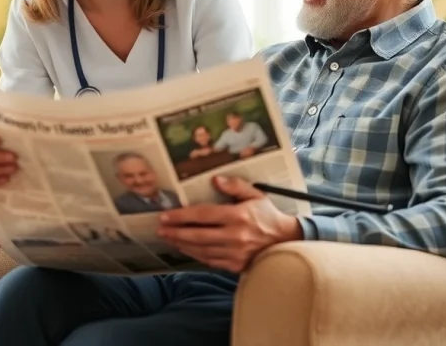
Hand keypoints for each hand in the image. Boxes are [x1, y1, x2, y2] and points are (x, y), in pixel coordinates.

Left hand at [156, 175, 302, 272]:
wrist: (285, 241)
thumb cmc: (268, 216)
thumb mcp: (255, 195)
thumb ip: (235, 185)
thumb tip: (215, 179)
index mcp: (237, 216)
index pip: (203, 215)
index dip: (181, 216)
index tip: (165, 216)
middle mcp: (234, 236)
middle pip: (197, 235)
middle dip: (175, 233)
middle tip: (160, 230)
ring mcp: (235, 253)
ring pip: (201, 250)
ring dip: (182, 245)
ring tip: (169, 238)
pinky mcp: (236, 265)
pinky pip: (210, 261)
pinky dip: (195, 255)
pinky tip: (186, 249)